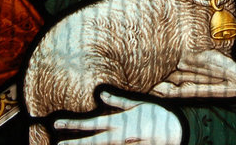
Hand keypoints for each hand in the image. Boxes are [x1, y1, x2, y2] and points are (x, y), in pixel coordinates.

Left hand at [53, 91, 182, 144]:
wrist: (177, 131)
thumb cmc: (156, 115)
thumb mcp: (137, 104)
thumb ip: (117, 101)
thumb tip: (101, 95)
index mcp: (119, 122)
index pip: (92, 123)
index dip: (74, 125)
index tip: (58, 124)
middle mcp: (120, 136)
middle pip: (94, 141)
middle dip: (76, 143)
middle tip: (60, 144)